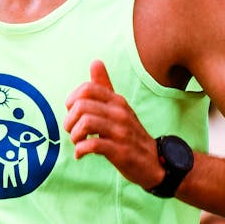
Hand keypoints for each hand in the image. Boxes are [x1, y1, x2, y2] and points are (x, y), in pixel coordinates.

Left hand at [64, 60, 162, 187]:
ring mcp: (121, 132)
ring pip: (86, 123)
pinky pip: (93, 145)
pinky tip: (81, 154)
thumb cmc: (130, 134)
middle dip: (69, 121)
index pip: (87, 89)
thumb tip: (95, 62)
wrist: (154, 161)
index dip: (72, 101)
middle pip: (82, 106)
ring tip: (77, 142)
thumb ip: (105, 87)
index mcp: (117, 101)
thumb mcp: (119, 108)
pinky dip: (81, 150)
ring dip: (75, 135)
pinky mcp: (121, 151)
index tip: (73, 114)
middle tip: (72, 132)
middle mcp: (120, 113)